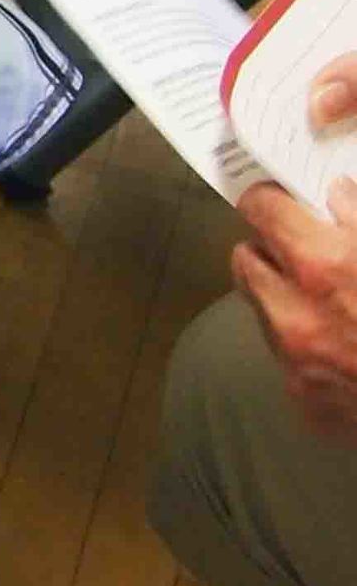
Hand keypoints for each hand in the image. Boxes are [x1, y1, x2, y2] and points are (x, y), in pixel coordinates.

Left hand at [233, 176, 356, 440]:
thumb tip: (335, 193)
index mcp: (321, 264)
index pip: (259, 209)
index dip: (271, 200)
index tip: (282, 200)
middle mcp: (293, 311)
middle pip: (246, 257)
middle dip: (272, 250)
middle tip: (308, 252)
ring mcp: (292, 357)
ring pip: (261, 305)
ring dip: (284, 295)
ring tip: (330, 302)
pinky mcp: (300, 392)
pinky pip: (283, 349)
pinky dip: (304, 338)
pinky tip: (340, 342)